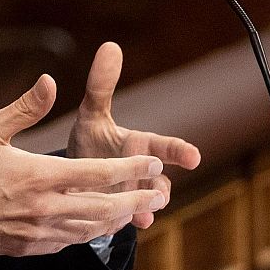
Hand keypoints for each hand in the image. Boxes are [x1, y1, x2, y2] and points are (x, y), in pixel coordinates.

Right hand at [0, 74, 169, 256]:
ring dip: (118, 220)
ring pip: (91, 229)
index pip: (99, 175)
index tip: (154, 163)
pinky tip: (97, 226)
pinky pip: (70, 241)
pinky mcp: (29, 247)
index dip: (132, 170)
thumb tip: (50, 81)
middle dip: (135, 199)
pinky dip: (91, 233)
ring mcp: (38, 232)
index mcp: (40, 176)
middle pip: (104, 207)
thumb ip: (25, 107)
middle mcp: (45, 208)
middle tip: (159, 192)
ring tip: (137, 211)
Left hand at [68, 42, 200, 228]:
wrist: (74, 175)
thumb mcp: (92, 113)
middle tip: (162, 190)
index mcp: (140, 146)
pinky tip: (127, 224)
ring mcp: (134, 195)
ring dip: (148, 206)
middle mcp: (142, 172)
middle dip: (161, 184)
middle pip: (159, 178)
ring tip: (145, 213)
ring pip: (149, 202)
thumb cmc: (90, 141)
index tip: (194, 157)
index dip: (179, 152)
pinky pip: (128, 220)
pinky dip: (128, 222)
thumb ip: (102, 84)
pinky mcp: (120, 215)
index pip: (164, 147)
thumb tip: (110, 45)